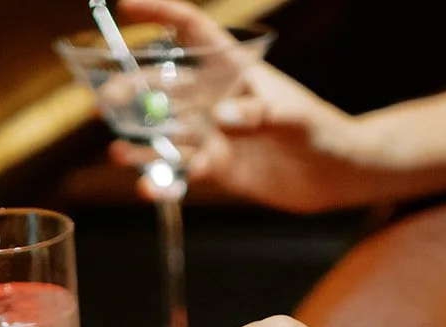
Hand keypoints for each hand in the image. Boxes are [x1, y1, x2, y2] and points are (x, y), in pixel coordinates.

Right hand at [107, 0, 360, 212]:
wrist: (338, 174)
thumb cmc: (323, 132)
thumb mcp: (294, 119)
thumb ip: (258, 115)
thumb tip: (221, 119)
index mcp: (235, 69)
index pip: (191, 31)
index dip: (159, 13)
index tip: (125, 6)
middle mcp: (217, 97)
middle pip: (165, 84)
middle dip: (133, 89)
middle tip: (107, 102)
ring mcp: (214, 132)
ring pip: (167, 132)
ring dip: (141, 141)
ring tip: (118, 153)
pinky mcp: (218, 166)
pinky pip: (183, 171)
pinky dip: (165, 181)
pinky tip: (148, 189)